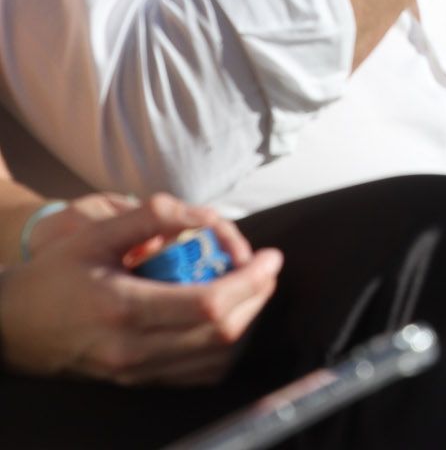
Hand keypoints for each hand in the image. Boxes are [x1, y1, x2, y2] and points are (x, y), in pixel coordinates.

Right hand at [0, 195, 279, 382]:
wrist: (12, 325)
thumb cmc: (55, 274)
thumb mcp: (96, 234)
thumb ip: (152, 217)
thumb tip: (204, 214)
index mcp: (123, 308)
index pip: (207, 303)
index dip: (250, 280)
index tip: (270, 257)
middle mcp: (132, 349)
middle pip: (221, 333)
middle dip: (257, 297)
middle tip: (266, 268)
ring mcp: (135, 371)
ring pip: (216, 359)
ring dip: (247, 321)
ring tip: (252, 288)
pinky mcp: (137, 381)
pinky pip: (198, 374)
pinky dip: (226, 347)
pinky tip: (229, 317)